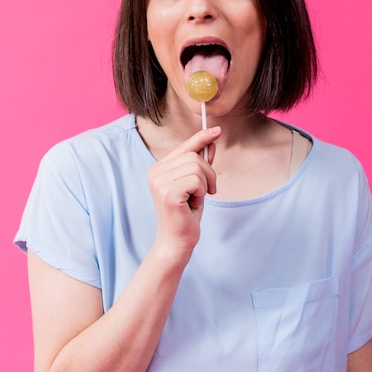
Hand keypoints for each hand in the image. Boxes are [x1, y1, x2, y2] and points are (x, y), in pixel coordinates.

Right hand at [148, 126, 220, 260]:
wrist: (177, 241)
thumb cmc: (186, 214)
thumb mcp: (195, 185)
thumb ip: (199, 164)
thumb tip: (210, 142)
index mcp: (159, 168)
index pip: (184, 147)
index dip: (201, 137)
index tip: (216, 130)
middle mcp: (155, 172)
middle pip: (194, 156)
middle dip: (208, 174)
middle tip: (206, 191)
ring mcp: (160, 182)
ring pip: (197, 167)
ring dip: (205, 185)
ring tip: (196, 199)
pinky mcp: (168, 193)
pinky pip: (197, 181)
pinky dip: (201, 193)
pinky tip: (193, 204)